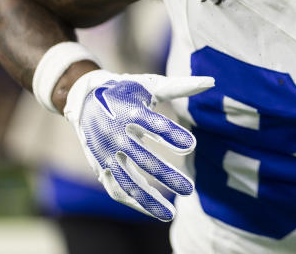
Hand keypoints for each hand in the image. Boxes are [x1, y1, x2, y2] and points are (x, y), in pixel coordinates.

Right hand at [63, 70, 214, 220]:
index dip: (171, 135)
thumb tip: (212, 81)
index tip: (192, 146)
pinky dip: (133, 202)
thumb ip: (181, 86)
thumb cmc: (126, 91)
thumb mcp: (151, 85)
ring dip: (148, 198)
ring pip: (126, 181)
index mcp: (129, 111)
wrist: (83, 98)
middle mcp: (115, 134)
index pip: (153, 125)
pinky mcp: (99, 166)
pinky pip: (115, 188)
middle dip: (166, 175)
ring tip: (171, 213)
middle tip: (190, 189)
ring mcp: (105, 153)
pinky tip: (153, 210)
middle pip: (142, 158)